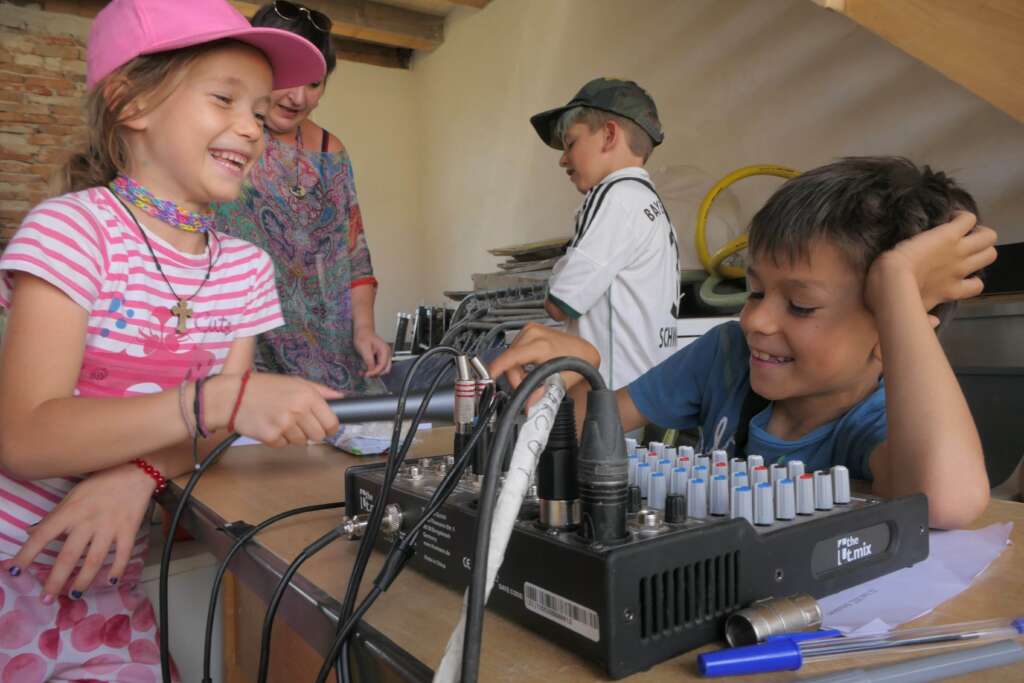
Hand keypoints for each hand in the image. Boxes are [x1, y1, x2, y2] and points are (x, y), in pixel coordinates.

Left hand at [2, 463, 152, 598]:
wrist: (136, 472)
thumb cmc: (100, 483)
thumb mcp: (73, 495)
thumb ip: (54, 516)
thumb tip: (32, 532)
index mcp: (71, 511)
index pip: (43, 535)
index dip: (27, 553)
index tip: (15, 570)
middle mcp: (88, 521)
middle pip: (69, 555)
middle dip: (56, 579)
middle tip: (47, 598)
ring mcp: (110, 527)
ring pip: (95, 560)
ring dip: (83, 580)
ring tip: (74, 595)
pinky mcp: (129, 530)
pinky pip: (123, 554)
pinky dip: (117, 569)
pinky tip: (110, 582)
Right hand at [215, 372, 341, 446]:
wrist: (232, 396)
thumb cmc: (263, 387)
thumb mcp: (294, 381)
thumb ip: (320, 391)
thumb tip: (341, 398)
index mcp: (308, 395)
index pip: (332, 422)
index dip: (329, 427)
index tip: (324, 427)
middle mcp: (299, 410)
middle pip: (319, 436)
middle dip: (311, 432)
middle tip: (299, 423)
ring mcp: (285, 425)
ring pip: (302, 442)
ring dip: (294, 435)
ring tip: (281, 421)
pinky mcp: (272, 437)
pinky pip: (285, 445)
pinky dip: (279, 439)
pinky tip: (270, 425)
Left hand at [354, 327, 392, 376]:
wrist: (363, 331)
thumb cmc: (363, 336)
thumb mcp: (364, 349)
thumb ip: (369, 360)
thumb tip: (371, 369)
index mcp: (385, 350)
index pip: (382, 366)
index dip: (375, 372)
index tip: (367, 374)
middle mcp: (386, 354)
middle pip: (385, 369)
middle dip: (376, 374)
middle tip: (366, 375)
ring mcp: (384, 356)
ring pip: (382, 369)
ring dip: (374, 372)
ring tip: (364, 372)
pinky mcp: (380, 357)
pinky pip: (378, 366)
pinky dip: (372, 369)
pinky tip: (365, 369)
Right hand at [488, 323, 599, 401]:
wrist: (584, 350)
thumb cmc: (577, 361)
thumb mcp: (563, 380)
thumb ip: (543, 393)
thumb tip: (528, 404)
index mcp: (541, 345)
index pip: (512, 357)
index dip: (497, 368)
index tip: (488, 377)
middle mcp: (533, 333)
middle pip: (510, 361)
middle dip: (516, 379)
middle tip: (529, 388)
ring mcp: (530, 330)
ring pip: (510, 356)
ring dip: (517, 371)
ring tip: (534, 376)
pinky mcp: (529, 330)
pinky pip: (515, 351)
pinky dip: (519, 362)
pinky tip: (532, 367)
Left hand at [866, 212, 996, 313]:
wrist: (891, 282)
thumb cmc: (895, 300)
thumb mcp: (914, 313)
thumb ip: (926, 319)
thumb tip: (934, 322)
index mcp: (951, 290)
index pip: (976, 286)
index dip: (971, 277)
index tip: (957, 270)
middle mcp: (959, 269)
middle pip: (989, 256)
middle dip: (979, 250)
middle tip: (961, 245)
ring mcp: (957, 251)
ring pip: (988, 237)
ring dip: (978, 232)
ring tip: (962, 230)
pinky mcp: (948, 234)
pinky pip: (968, 219)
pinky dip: (963, 216)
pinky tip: (951, 217)